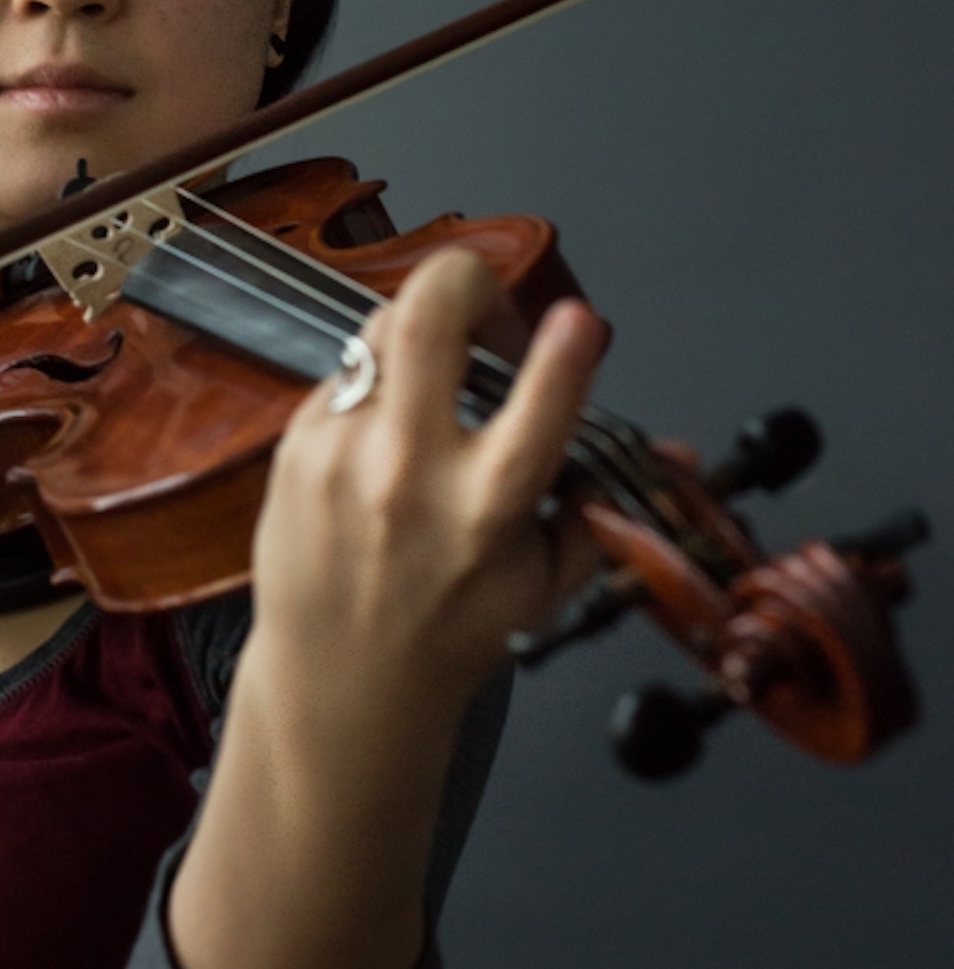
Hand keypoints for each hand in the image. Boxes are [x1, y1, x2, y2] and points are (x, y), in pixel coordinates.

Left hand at [251, 246, 609, 720]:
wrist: (337, 685)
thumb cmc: (446, 634)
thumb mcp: (542, 586)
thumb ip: (604, 508)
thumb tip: (675, 454)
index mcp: (483, 510)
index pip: (537, 410)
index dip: (564, 353)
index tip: (578, 319)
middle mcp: (405, 473)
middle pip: (425, 318)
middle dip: (468, 283)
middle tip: (491, 313)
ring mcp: (338, 453)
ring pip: (383, 331)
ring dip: (425, 337)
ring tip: (441, 384)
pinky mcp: (293, 446)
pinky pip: (344, 375)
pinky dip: (377, 385)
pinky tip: (384, 436)